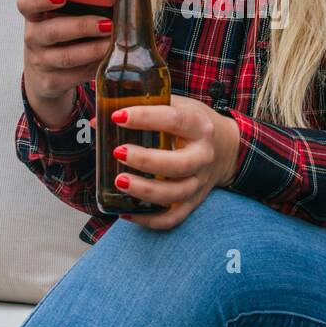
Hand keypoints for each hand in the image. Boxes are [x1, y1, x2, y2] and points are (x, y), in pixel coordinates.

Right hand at [18, 0, 110, 123]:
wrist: (44, 75)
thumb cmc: (60, 37)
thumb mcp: (61, 19)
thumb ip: (77, 4)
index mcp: (34, 16)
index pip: (27, 4)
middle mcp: (33, 38)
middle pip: (53, 31)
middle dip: (83, 27)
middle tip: (107, 24)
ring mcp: (40, 62)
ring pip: (67, 57)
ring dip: (94, 49)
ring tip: (113, 42)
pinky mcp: (51, 82)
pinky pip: (76, 74)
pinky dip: (95, 66)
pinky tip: (108, 59)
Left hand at [92, 93, 241, 230]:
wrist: (228, 147)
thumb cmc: (194, 124)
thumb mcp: (178, 107)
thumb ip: (142, 109)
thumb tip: (97, 121)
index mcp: (199, 126)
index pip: (174, 120)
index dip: (145, 118)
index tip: (118, 117)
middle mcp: (203, 155)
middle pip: (179, 164)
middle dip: (146, 160)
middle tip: (118, 152)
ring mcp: (200, 181)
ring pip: (175, 194)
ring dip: (145, 191)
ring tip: (119, 182)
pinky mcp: (194, 201)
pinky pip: (172, 218)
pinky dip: (149, 219)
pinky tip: (126, 212)